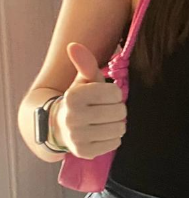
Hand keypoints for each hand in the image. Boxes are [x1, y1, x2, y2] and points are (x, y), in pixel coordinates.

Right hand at [52, 42, 126, 158]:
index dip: (114, 93)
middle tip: (106, 109)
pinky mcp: (85, 152)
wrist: (59, 126)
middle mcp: (73, 117)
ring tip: (105, 121)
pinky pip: (115, 143)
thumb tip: (73, 45)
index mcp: (73, 96)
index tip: (104, 95)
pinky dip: (113, 137)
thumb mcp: (83, 80)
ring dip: (117, 123)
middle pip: (119, 111)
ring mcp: (78, 137)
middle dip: (117, 109)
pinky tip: (101, 133)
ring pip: (119, 128)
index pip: (115, 93)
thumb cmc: (79, 99)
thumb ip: (84, 63)